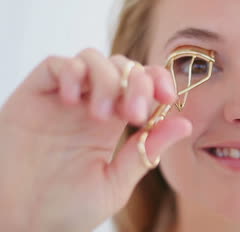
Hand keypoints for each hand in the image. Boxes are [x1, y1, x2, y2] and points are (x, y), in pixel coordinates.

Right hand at [0, 48, 190, 230]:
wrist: (20, 222)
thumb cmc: (66, 208)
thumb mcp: (115, 183)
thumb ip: (146, 152)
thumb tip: (184, 124)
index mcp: (115, 122)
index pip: (143, 83)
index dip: (159, 82)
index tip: (168, 98)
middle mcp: (92, 104)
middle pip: (124, 66)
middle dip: (137, 83)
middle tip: (135, 116)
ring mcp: (64, 97)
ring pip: (94, 58)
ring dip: (107, 79)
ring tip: (101, 116)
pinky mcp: (35, 94)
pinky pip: (57, 64)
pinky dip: (72, 73)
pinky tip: (73, 102)